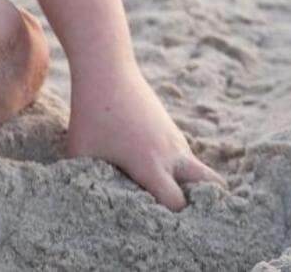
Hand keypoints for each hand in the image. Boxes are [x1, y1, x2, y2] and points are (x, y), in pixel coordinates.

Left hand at [66, 57, 228, 211]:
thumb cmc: (91, 111)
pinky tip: (155, 169)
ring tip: (171, 196)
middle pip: (210, 186)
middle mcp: (171, 153)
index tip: (156, 222)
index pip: (177, 204)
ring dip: (190, 185)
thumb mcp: (79, 150)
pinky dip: (178, 168)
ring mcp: (174, 138)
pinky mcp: (170, 128)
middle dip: (204, 204)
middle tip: (186, 214)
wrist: (106, 67)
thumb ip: (85, 179)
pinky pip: (183, 157)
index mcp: (151, 164)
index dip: (170, 218)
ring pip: (198, 171)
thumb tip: (83, 200)